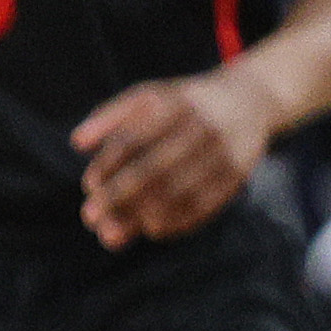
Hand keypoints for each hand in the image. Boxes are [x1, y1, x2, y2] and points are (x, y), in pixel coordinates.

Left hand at [74, 69, 272, 248]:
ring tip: (112, 233)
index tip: (89, 186)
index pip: (132, 140)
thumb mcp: (150, 97)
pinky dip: (175, 222)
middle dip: (117, 198)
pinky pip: (204, 205)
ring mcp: (224, 152)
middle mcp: (202, 127)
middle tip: (90, 219)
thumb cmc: (185, 104)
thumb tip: (77, 142)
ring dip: (140, 217)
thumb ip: (111, 116)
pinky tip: (150, 230)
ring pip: (177, 192)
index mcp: (174, 105)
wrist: (253, 99)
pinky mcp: (238, 174)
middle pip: (152, 170)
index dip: (107, 166)